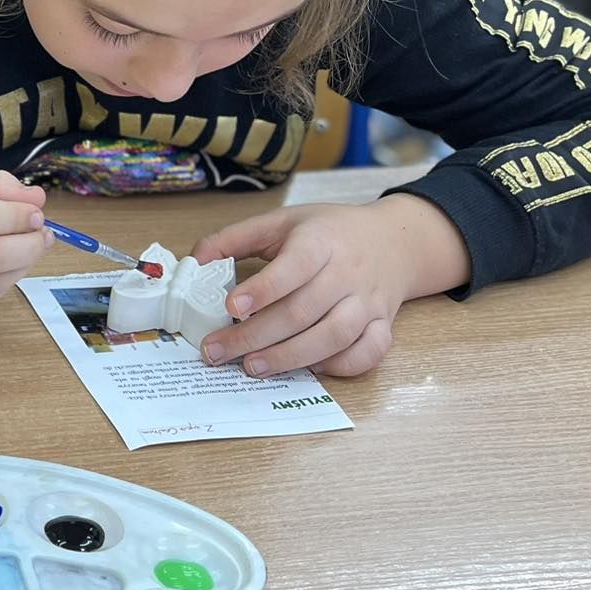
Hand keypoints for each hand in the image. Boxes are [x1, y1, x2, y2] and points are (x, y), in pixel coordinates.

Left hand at [190, 194, 470, 378]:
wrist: (395, 241)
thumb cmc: (330, 232)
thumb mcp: (282, 221)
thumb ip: (236, 237)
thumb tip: (195, 260)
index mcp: (320, 242)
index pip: (293, 267)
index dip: (262, 290)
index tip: (230, 308)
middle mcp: (347, 273)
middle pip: (303, 311)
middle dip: (256, 336)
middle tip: (219, 352)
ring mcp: (368, 302)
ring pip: (335, 336)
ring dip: (292, 357)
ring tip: (253, 366)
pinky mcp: (384, 325)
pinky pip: (368, 352)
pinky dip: (339, 366)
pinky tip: (307, 368)